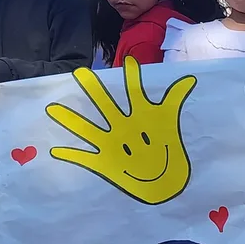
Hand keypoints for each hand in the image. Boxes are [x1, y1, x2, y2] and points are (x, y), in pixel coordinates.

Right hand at [46, 57, 195, 204]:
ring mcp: (112, 143)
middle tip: (81, 73)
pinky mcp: (105, 162)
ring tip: (53, 108)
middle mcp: (122, 126)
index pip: (134, 92)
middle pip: (106, 105)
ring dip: (71, 120)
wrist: (164, 182)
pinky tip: (55, 150)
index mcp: (139, 116)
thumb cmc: (167, 151)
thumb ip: (175, 100)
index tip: (128, 61)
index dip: (132, 78)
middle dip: (94, 91)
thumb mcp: (170, 123)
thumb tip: (191, 78)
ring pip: (88, 128)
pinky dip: (70, 155)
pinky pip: (84, 157)